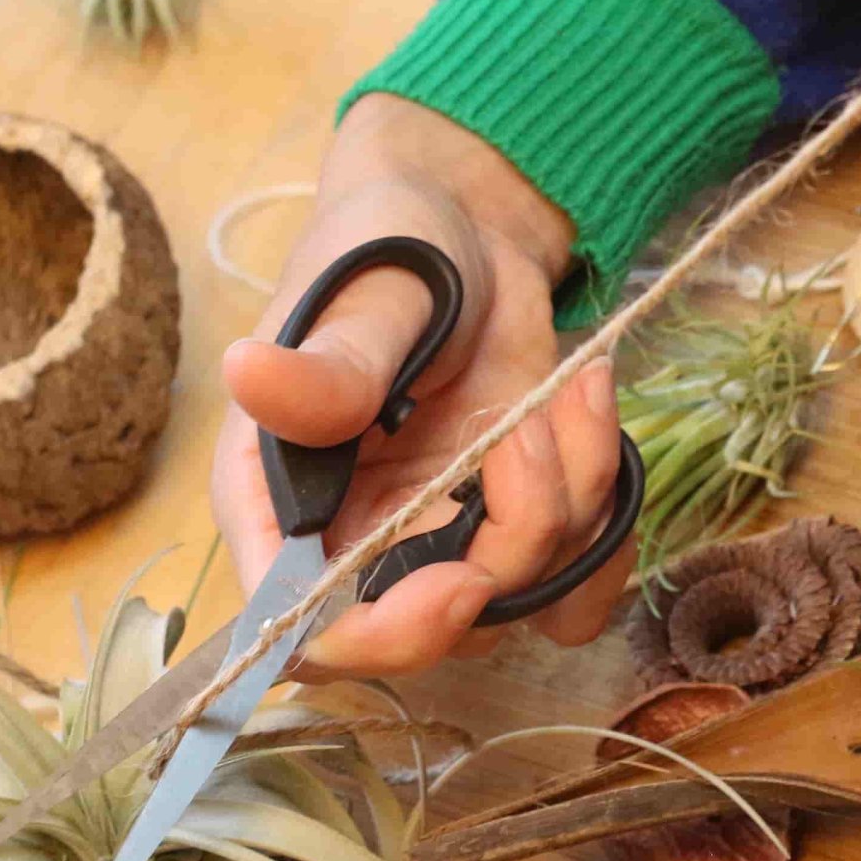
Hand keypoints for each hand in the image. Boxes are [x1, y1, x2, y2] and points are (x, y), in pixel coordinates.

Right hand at [210, 96, 630, 678]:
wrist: (471, 224)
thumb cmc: (389, 251)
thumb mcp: (360, 299)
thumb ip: (327, 366)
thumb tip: (248, 376)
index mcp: (287, 504)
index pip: (311, 632)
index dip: (389, 636)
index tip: (463, 579)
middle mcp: (362, 540)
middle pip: (441, 629)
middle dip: (513, 538)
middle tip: (530, 426)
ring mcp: (448, 536)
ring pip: (530, 592)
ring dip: (572, 493)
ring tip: (567, 389)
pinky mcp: (521, 522)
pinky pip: (584, 576)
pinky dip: (612, 508)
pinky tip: (592, 411)